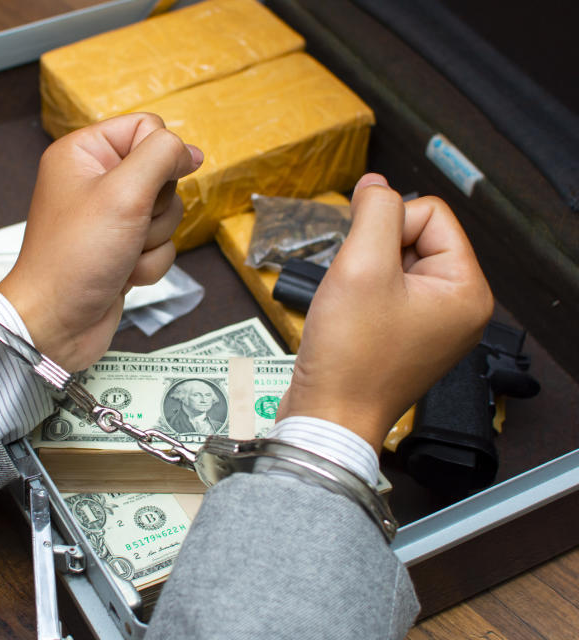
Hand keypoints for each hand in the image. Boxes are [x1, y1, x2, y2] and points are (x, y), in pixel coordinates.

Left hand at [0, 114, 202, 370]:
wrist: (55, 324)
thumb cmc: (73, 259)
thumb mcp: (123, 194)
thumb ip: (161, 157)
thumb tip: (188, 149)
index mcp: (84, 153)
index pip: (147, 127)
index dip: (160, 156)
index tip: (151, 185)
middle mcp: (95, 181)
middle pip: (162, 174)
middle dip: (155, 209)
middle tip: (127, 227)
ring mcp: (109, 218)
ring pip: (165, 215)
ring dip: (152, 241)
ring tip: (121, 255)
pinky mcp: (120, 250)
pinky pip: (159, 246)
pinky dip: (148, 265)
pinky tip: (122, 275)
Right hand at [276, 174, 493, 451]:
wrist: (328, 417)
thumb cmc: (349, 357)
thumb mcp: (360, 266)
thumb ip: (375, 213)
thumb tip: (376, 184)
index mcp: (466, 290)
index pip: (429, 213)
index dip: (385, 226)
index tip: (363, 264)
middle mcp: (458, 307)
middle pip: (413, 236)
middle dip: (373, 252)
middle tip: (356, 290)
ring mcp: (433, 324)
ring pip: (394, 262)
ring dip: (363, 273)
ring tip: (351, 308)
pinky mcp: (406, 337)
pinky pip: (385, 290)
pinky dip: (360, 295)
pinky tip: (349, 318)